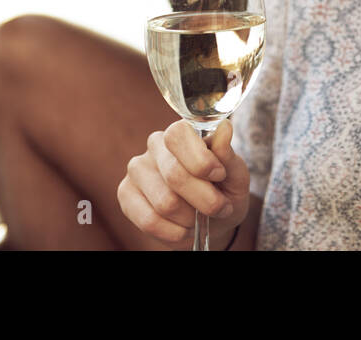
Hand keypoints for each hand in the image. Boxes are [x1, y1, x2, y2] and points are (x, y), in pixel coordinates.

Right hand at [117, 119, 248, 248]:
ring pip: (164, 202)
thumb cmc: (223, 191)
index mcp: (181, 132)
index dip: (200, 160)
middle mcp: (155, 144)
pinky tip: (182, 228)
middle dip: (205, 200)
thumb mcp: (234, 175)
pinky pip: (149, 220)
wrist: (210, 220)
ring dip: (190, 218)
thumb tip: (225, 128)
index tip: (220, 176)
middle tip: (220, 208)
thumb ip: (227, 155)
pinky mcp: (125, 193)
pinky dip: (173, 232)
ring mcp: (137, 169)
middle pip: (174, 174)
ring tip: (198, 217)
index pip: (178, 135)